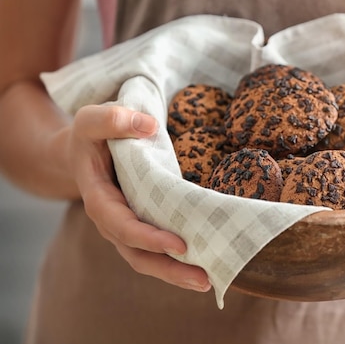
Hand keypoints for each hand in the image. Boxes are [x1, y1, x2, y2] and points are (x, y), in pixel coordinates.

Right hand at [68, 104, 210, 291]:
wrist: (81, 153)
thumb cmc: (89, 136)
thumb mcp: (91, 119)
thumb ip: (113, 119)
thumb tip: (148, 125)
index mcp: (99, 199)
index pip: (124, 226)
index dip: (150, 238)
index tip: (179, 246)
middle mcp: (111, 221)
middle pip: (138, 255)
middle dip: (170, 270)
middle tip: (204, 279)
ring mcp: (125, 227)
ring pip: (148, 259)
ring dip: (176, 273)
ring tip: (208, 281)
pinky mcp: (140, 226)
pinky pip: (155, 250)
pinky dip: (176, 261)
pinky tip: (203, 264)